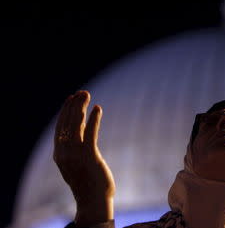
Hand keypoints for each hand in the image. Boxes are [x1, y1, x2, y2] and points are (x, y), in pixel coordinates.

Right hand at [53, 90, 114, 225]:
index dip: (65, 111)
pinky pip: (90, 133)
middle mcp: (64, 153)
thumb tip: (83, 123)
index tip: (71, 98)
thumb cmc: (89, 180)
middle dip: (74, 106)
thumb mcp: (79, 160)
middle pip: (67, 123)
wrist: (93, 200)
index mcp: (59, 155)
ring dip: (81, 108)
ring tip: (87, 95)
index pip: (60, 127)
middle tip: (82, 92)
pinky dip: (94, 119)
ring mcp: (75, 155)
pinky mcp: (89, 156)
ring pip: (76, 126)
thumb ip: (78, 143)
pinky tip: (98, 109)